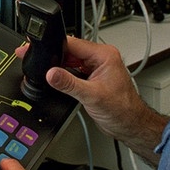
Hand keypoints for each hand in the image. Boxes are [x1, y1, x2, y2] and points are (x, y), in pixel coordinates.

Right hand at [16, 37, 167, 164]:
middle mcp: (100, 59)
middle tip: (40, 64)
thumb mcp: (91, 95)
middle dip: (54, 58)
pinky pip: (73, 71)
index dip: (54, 47)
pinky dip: (64, 76)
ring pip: (70, 61)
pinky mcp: (91, 78)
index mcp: (104, 55)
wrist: (130, 125)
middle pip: (69, 51)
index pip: (73, 44)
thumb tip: (51, 73)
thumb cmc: (123, 109)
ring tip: (51, 77)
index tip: (38, 50)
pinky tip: (59, 82)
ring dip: (59, 68)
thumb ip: (68, 83)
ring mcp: (96, 68)